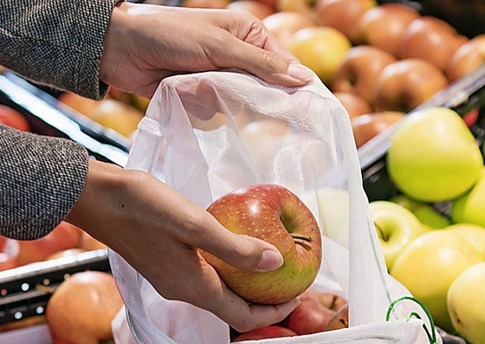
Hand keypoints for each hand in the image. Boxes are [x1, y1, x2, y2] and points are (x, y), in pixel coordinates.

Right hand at [65, 160, 299, 331]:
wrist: (96, 198)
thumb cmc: (145, 208)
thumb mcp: (196, 225)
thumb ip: (237, 249)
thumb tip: (278, 264)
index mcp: (195, 289)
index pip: (244, 317)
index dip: (274, 313)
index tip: (299, 298)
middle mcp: (184, 292)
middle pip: (233, 310)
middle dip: (265, 302)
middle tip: (290, 283)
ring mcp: (172, 281)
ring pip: (220, 295)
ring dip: (248, 287)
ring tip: (271, 268)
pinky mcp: (165, 266)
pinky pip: (206, 279)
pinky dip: (229, 273)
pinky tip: (236, 251)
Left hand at [99, 2, 311, 96]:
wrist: (121, 49)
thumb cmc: (171, 35)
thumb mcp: (221, 46)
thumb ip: (262, 66)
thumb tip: (303, 79)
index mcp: (249, 35)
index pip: (284, 65)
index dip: (296, 87)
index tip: (310, 112)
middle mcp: (239, 57)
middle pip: (265, 89)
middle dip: (257, 100)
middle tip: (257, 113)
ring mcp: (221, 79)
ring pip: (242, 105)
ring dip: (225, 103)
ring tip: (203, 91)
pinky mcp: (203, 97)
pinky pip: (218, 114)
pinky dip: (205, 110)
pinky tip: (190, 99)